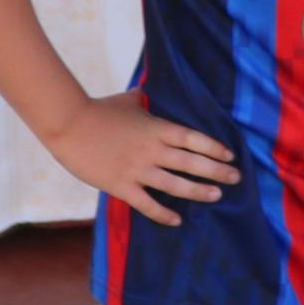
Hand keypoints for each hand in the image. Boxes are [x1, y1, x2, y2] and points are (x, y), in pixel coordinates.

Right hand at [46, 94, 239, 227]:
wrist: (67, 125)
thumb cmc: (98, 109)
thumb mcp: (129, 100)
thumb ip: (146, 97)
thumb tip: (154, 84)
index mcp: (157, 129)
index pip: (194, 139)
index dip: (215, 148)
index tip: (231, 155)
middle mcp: (152, 150)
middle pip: (192, 163)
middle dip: (217, 171)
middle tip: (236, 178)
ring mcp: (137, 169)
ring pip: (175, 185)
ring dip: (198, 192)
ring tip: (217, 196)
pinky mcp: (120, 185)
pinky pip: (147, 204)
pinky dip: (163, 214)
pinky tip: (177, 220)